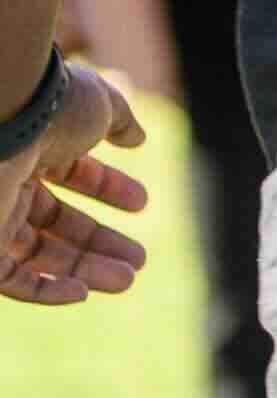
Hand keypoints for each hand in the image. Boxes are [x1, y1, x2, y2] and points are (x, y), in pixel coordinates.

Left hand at [0, 59, 148, 309]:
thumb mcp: (98, 104)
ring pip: (38, 255)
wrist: (4, 114)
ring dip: (84, 270)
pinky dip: (44, 290)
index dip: (106, 188)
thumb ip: (121, 120)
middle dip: (99, 242)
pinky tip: (82, 293)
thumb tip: (139, 138)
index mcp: (30, 143)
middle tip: (139, 259)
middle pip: (55, 222)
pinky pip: (9, 280)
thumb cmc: (49, 106)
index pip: (68, 174)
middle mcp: (6, 180)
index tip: (142, 202)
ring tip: (126, 279)